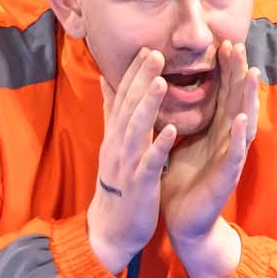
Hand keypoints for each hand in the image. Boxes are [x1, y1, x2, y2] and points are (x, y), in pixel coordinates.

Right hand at [89, 48, 176, 274]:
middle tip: (155, 53)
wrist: (112, 228)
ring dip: (147, 106)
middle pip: (128, 108)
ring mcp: (127, 164)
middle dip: (141, 80)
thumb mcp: (112, 145)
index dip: (134, 74)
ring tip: (161, 82)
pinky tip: (170, 130)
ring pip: (136, 130)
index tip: (146, 49)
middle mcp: (118, 146)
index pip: (123, 98)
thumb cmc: (118, 185)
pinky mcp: (139, 184)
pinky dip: (158, 146)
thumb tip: (106, 80)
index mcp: (115, 136)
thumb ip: (111, 114)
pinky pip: (149, 163)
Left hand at [161, 40, 258, 277]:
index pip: (222, 94)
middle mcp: (226, 141)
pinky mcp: (226, 178)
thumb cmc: (179, 185)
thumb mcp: (173, 145)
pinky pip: (235, 155)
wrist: (183, 223)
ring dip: (247, 97)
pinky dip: (239, 137)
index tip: (223, 42)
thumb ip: (172, 121)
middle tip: (238, 43)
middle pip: (236, 100)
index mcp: (213, 132)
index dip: (224, 70)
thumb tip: (156, 96)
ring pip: (242, 121)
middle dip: (238, 72)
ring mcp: (229, 158)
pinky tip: (241, 120)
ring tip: (250, 72)